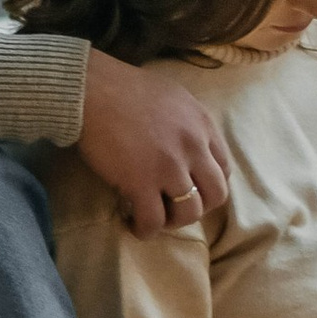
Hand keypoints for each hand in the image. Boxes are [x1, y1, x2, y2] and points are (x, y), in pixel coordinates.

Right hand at [78, 51, 231, 237]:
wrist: (92, 89)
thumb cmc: (125, 87)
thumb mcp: (173, 97)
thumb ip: (188, 124)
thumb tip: (187, 148)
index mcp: (203, 125)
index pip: (224, 168)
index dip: (209, 185)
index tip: (192, 189)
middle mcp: (193, 147)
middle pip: (216, 195)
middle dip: (199, 207)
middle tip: (176, 208)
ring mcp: (169, 167)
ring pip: (189, 213)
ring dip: (173, 221)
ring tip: (155, 218)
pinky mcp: (141, 182)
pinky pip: (153, 220)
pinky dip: (145, 229)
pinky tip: (134, 225)